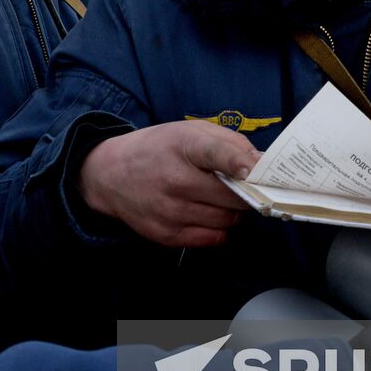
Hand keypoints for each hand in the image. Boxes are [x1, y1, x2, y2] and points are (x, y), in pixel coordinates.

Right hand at [76, 120, 260, 247]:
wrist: (109, 175)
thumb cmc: (156, 149)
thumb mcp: (188, 131)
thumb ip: (227, 142)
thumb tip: (261, 163)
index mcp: (181, 146)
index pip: (216, 154)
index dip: (240, 162)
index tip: (256, 170)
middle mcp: (175, 180)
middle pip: (233, 196)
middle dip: (245, 192)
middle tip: (241, 186)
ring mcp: (171, 211)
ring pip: (227, 220)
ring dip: (232, 211)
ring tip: (218, 198)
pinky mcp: (167, 235)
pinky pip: (214, 238)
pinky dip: (219, 228)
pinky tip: (206, 213)